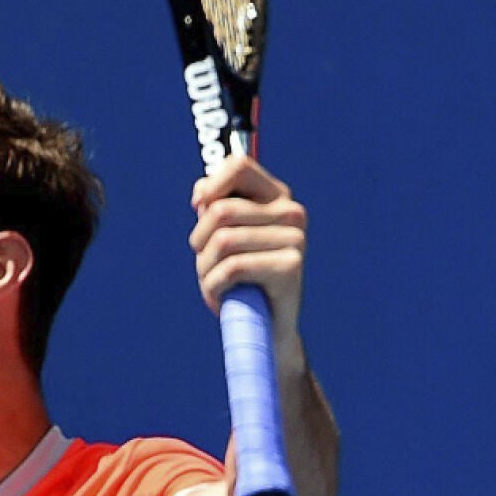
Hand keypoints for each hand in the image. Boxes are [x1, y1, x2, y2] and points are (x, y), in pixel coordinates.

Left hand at [189, 155, 307, 340]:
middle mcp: (291, 213)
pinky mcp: (291, 266)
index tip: (199, 208)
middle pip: (220, 211)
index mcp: (276, 196)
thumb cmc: (238, 279)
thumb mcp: (219, 237)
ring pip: (222, 241)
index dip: (210, 186)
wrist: (265, 329)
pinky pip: (232, 268)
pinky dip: (214, 286)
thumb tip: (202, 193)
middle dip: (199, 242)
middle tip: (205, 264)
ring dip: (204, 269)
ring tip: (215, 284)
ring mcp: (295, 239)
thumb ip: (212, 206)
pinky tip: (222, 296)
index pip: (238, 166)